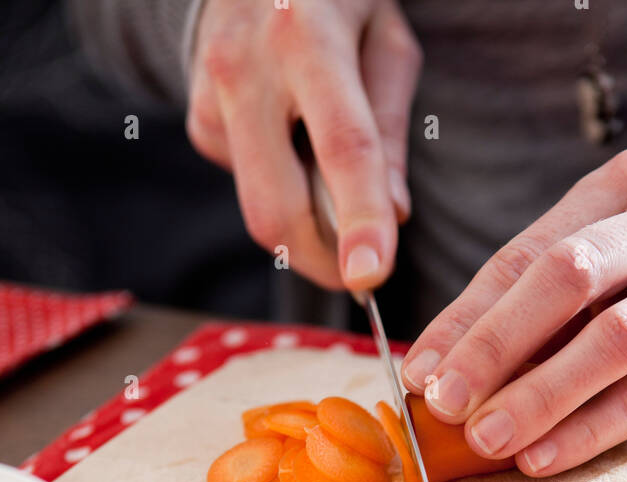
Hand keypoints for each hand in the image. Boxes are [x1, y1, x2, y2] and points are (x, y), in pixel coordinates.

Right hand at [187, 0, 421, 290]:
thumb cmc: (337, 0)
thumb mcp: (386, 39)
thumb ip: (389, 127)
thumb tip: (395, 216)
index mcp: (307, 37)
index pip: (342, 147)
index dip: (358, 220)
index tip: (370, 277)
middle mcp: (246, 67)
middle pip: (277, 207)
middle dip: (323, 261)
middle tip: (362, 274)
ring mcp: (212, 99)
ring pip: (261, 209)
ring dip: (308, 223)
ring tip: (329, 168)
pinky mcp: (199, 124)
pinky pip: (250, 187)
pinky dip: (284, 186)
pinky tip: (292, 138)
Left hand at [401, 148, 626, 475]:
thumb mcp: (607, 267)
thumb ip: (531, 305)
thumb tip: (433, 370)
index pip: (529, 253)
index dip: (467, 317)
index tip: (420, 373)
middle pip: (569, 277)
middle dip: (496, 346)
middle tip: (444, 403)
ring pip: (615, 339)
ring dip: (541, 395)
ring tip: (488, 439)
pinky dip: (592, 429)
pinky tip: (544, 457)